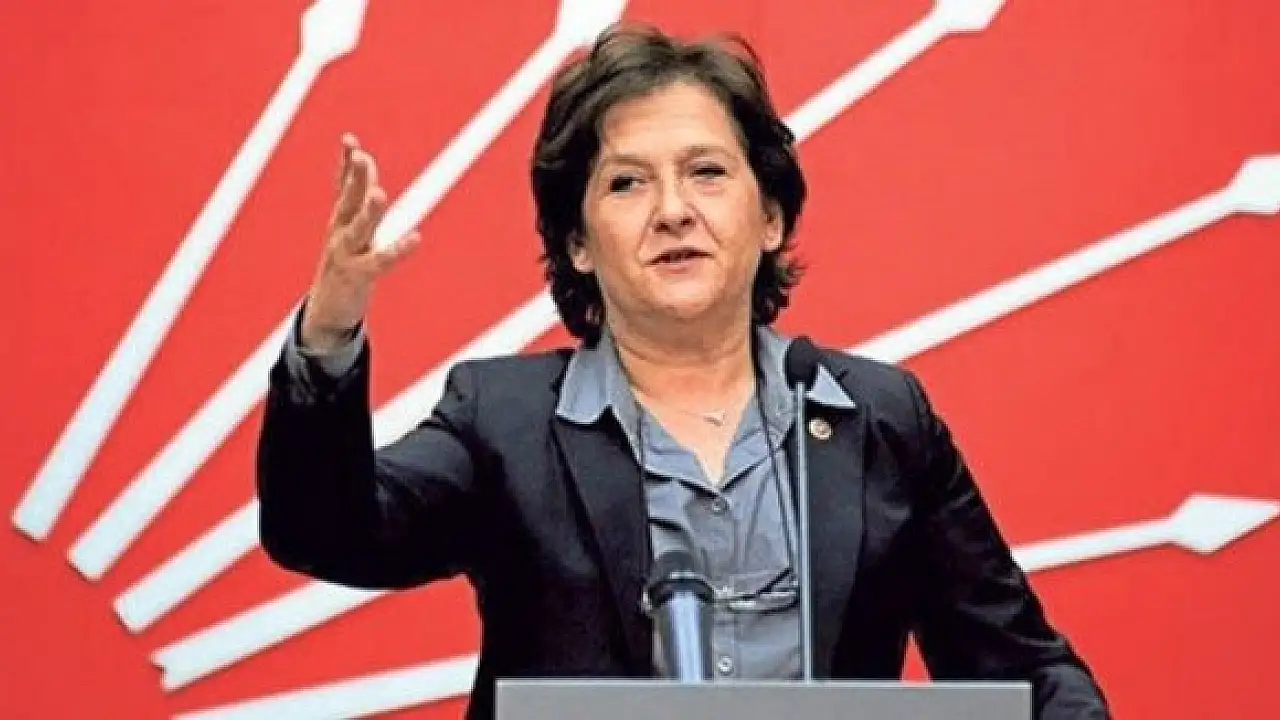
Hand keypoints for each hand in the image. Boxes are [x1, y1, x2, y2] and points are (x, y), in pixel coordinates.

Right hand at [300, 133, 419, 351]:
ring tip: (380, 194)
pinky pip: (381, 261)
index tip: (350, 140)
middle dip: (356, 179)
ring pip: (359, 228)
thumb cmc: (343, 266)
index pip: (341, 187)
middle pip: (348, 201)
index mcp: (339, 221)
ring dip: (370, 211)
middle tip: (363, 157)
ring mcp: (347, 255)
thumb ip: (356, 201)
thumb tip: (362, 168)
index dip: (345, 164)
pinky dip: (398, 250)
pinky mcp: (359, 276)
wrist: (326, 313)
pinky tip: (416, 239)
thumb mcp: (346, 232)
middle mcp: (340, 234)